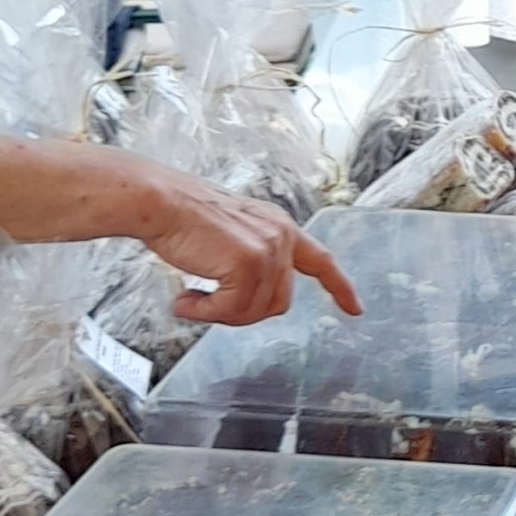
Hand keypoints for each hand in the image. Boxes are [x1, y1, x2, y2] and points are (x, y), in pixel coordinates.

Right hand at [128, 170, 362, 326]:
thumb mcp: (233, 233)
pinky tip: (184, 298)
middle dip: (242, 313)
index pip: (320, 260)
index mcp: (279, 227)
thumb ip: (253, 258)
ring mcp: (268, 249)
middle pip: (278, 303)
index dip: (339, 287)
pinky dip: (205, 313)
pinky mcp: (248, 263)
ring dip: (220, 314)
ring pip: (255, 311)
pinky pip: (231, 310)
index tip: (355, 309)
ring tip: (191, 298)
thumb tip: (253, 300)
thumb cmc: (183, 217)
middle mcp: (281, 236)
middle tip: (208, 305)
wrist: (160, 201)